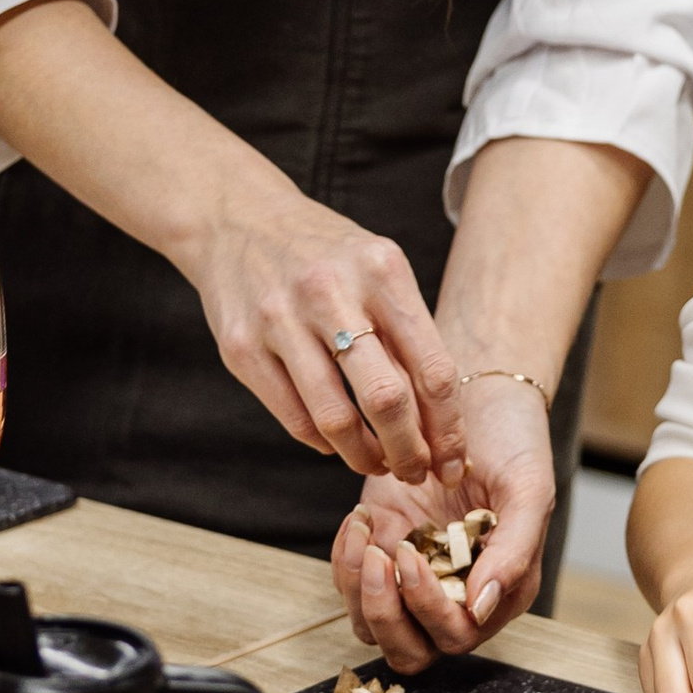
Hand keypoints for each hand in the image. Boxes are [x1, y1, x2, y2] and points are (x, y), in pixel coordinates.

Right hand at [180, 180, 464, 483]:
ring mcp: (280, 320)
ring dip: (364, 456)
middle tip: (416, 472)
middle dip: (409, 452)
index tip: (454, 460)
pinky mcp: (241, 348)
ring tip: (377, 462)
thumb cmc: (328, 257)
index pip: (432, 368)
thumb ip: (409, 334)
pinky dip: (323, 442)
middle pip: (386, 400)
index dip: (448, 428)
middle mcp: (331, 292)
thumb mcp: (378, 271)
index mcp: (381, 270)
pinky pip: (294, 418)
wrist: (238, 220)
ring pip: (335, 419)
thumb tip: (442, 423)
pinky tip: (336, 442)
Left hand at [331, 376, 555, 669]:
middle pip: (410, 650)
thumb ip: (513, 551)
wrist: (480, 397)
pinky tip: (359, 519)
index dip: (427, 606)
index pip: (456, 635)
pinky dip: (345, 560)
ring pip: (372, 627)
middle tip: (382, 556)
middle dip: (386, 612)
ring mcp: (415, 575)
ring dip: (359, 589)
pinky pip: (352, 584)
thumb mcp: (528, 489)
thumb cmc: (514, 441)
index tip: (411, 553)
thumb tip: (481, 607)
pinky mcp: (383, 549)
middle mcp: (455, 594)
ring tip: (365, 533)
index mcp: (499, 590)